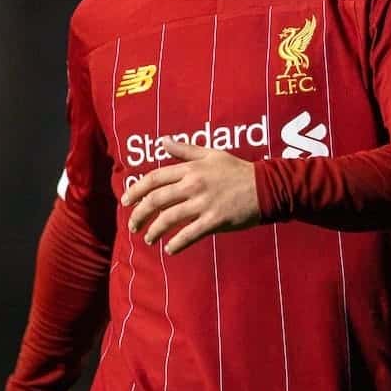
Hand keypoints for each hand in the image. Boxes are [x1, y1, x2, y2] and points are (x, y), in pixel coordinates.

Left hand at [121, 137, 260, 254]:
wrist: (265, 187)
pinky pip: (189, 234)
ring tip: (148, 239)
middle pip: (156, 200)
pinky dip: (176, 243)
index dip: (135, 190)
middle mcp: (193, 184)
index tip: (125, 201)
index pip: (154, 178)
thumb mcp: (211, 154)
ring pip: (169, 219)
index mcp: (191, 168)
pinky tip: (169, 249)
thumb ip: (185, 150)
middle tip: (133, 225)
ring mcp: (204, 203)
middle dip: (139, 214)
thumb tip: (162, 141)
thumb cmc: (237, 170)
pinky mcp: (215, 220)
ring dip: (154, 231)